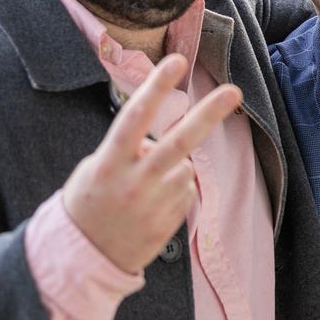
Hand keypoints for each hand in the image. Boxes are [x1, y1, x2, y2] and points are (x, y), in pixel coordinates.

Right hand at [61, 54, 241, 273]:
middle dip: (209, 114)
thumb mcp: (94, 169)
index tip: (176, 61)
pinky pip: (184, 191)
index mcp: (110, 163)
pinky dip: (173, 189)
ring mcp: (155, 204)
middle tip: (235, 91)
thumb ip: (126, 150)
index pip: (136, 117)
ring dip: (173, 167)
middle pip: (180, 142)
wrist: (85, 258)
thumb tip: (158, 141)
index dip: (157, 87)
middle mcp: (136, 182)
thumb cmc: (87, 204)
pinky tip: (150, 205)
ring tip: (145, 186)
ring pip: (184, 167)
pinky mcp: (170, 222)